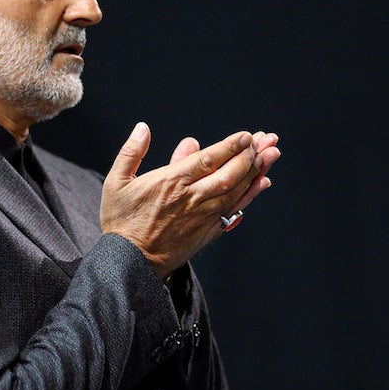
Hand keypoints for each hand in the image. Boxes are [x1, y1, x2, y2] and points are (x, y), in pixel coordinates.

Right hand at [100, 122, 280, 277]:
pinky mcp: (207, 231)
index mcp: (171, 182)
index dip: (230, 146)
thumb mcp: (117, 182)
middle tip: (267, 139)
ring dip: (256, 171)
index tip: (246, 135)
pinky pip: (233, 210)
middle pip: (229, 174)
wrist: (129, 262)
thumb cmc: (121, 220)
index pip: (207, 160)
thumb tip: (143, 127)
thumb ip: (131, 152)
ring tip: (272, 154)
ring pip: (235, 191)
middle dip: (250, 155)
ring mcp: (201, 216)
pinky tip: (263, 183)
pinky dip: (250, 196)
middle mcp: (191, 198)